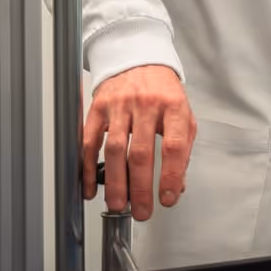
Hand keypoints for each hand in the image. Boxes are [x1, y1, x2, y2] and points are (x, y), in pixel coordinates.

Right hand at [84, 65, 194, 220]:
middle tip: (141, 211)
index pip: (174, 146)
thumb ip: (183, 147)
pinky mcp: (98, 109)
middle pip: (141, 152)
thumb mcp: (183, 113)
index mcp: (173, 106)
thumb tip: (179, 184)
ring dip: (115, 182)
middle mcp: (146, 105)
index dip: (171, 175)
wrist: (138, 58)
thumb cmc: (163, 90)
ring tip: (118, 204)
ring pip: (114, 150)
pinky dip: (87, 168)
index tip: (169, 198)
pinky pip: (90, 143)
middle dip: (141, 187)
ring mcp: (119, 106)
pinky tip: (90, 187)